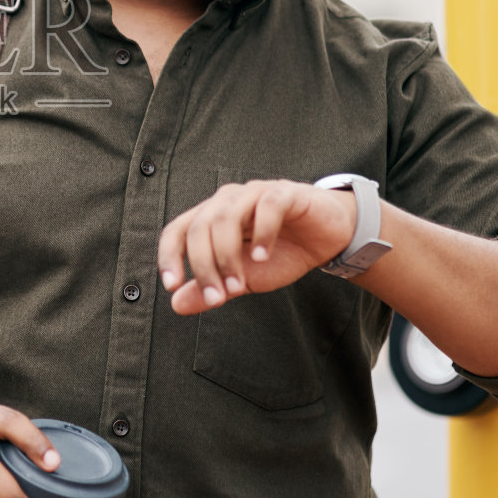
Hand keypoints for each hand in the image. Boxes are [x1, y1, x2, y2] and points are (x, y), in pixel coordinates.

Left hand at [157, 179, 354, 315]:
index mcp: (211, 217)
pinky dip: (261, 234)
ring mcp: (255, 193)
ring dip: (227, 256)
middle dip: (204, 266)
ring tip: (238, 285)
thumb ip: (211, 289)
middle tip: (217, 297)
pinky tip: (263, 257)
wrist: (328, 239)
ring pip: (226, 216)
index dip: (169, 255)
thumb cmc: (282, 253)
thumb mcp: (243, 279)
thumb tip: (176, 304)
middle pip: (200, 227)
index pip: (177, 230)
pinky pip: (266, 207)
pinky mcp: (285, 193)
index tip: (172, 285)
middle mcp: (227, 200)